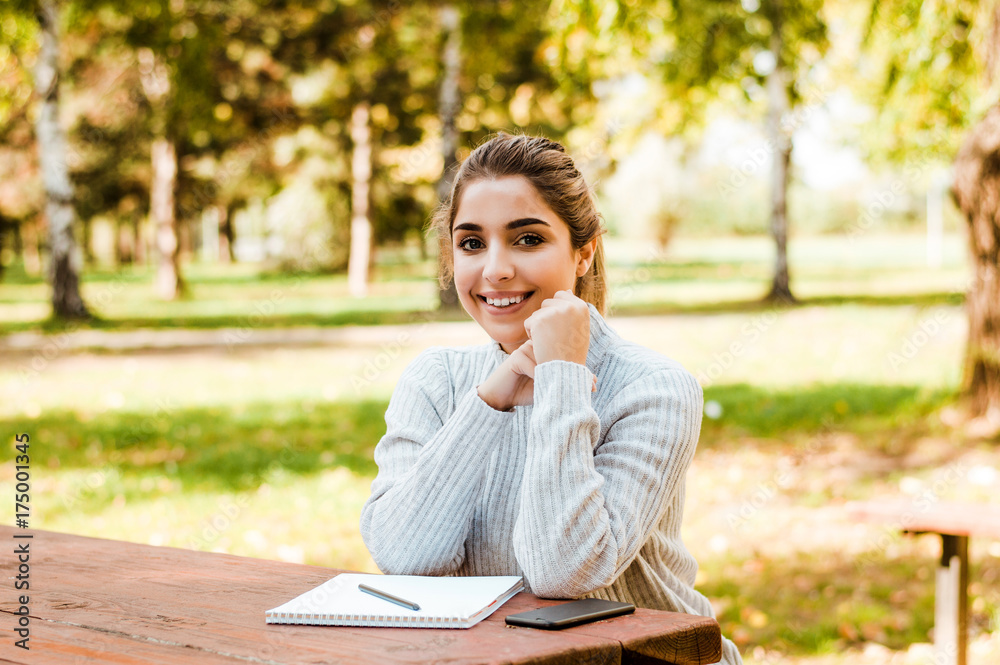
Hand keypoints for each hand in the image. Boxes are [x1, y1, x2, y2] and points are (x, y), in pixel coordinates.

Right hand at [477, 339, 596, 411]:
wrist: (501, 398)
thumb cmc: (527, 391)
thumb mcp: (550, 387)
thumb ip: (567, 381)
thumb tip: (594, 382)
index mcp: (547, 349)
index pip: (566, 352)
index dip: (577, 367)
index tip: (592, 383)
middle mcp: (538, 346)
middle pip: (559, 353)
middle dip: (571, 370)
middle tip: (585, 385)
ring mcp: (526, 350)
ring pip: (548, 359)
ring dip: (556, 374)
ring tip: (563, 387)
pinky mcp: (516, 358)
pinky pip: (534, 367)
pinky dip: (540, 378)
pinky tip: (542, 387)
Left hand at [523, 290, 590, 365]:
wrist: (564, 370)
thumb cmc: (571, 352)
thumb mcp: (578, 327)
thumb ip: (573, 309)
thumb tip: (566, 290)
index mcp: (581, 306)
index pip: (561, 296)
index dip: (557, 313)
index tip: (560, 329)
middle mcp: (570, 306)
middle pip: (547, 303)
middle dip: (546, 319)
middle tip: (554, 337)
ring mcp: (554, 311)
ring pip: (537, 313)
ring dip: (538, 327)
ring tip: (549, 342)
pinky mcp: (540, 319)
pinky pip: (528, 322)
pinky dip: (531, 334)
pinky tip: (541, 345)